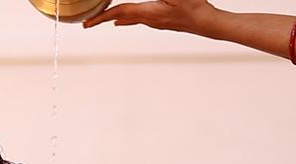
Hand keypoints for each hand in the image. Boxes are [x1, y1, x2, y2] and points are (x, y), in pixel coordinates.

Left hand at [83, 0, 215, 32]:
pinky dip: (126, 17)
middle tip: (86, 23)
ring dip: (113, 16)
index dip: (101, 16)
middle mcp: (149, 19)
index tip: (86, 23)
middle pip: (120, 16)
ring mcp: (154, 21)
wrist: (208, 23)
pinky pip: (137, 18)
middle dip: (102, 19)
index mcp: (149, 12)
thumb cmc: (194, 7)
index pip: (119, 12)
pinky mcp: (160, 21)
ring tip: (100, 19)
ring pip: (128, 18)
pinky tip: (122, 20)